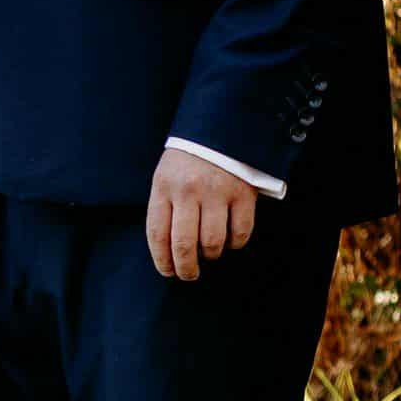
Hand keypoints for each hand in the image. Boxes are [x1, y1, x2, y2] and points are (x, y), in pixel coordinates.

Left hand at [146, 148, 257, 280]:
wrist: (221, 125)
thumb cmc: (189, 159)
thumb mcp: (166, 176)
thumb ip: (165, 207)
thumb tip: (168, 250)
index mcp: (164, 186)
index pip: (157, 234)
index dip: (162, 260)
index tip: (167, 272)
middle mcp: (189, 191)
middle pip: (183, 244)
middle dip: (186, 268)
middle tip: (189, 275)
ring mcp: (217, 191)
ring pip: (212, 242)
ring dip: (211, 254)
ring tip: (210, 252)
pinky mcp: (243, 193)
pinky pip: (240, 232)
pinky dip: (235, 243)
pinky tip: (231, 240)